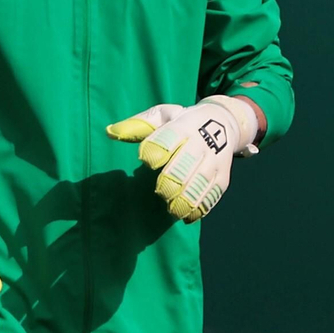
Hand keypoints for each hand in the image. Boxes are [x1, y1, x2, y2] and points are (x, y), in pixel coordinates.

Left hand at [107, 95, 258, 221]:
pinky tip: (187, 217)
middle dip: (175, 178)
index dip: (158, 148)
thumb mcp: (162, 115)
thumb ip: (137, 125)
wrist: (223, 123)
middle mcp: (201, 143)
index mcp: (183, 125)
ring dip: (188, 198)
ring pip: (202, 181)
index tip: (146, 160)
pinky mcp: (222, 178)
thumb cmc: (182, 120)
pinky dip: (201, 207)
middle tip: (161, 190)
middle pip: (188, 162)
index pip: (171, 136)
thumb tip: (110, 133)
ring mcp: (214, 162)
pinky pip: (213, 194)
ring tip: (172, 209)